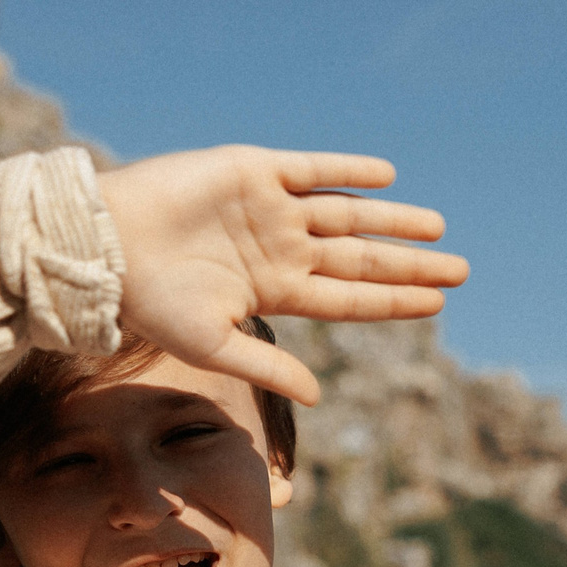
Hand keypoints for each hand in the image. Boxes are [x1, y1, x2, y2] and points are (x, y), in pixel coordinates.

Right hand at [98, 147, 468, 405]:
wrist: (105, 247)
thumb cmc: (150, 303)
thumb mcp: (212, 346)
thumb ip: (267, 366)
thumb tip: (317, 397)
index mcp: (276, 292)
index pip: (350, 300)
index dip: (394, 302)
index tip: (437, 306)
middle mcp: (281, 250)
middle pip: (360, 259)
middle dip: (410, 265)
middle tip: (461, 270)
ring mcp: (270, 210)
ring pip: (347, 214)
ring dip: (392, 221)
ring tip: (437, 227)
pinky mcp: (253, 171)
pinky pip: (311, 169)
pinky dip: (348, 171)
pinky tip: (386, 177)